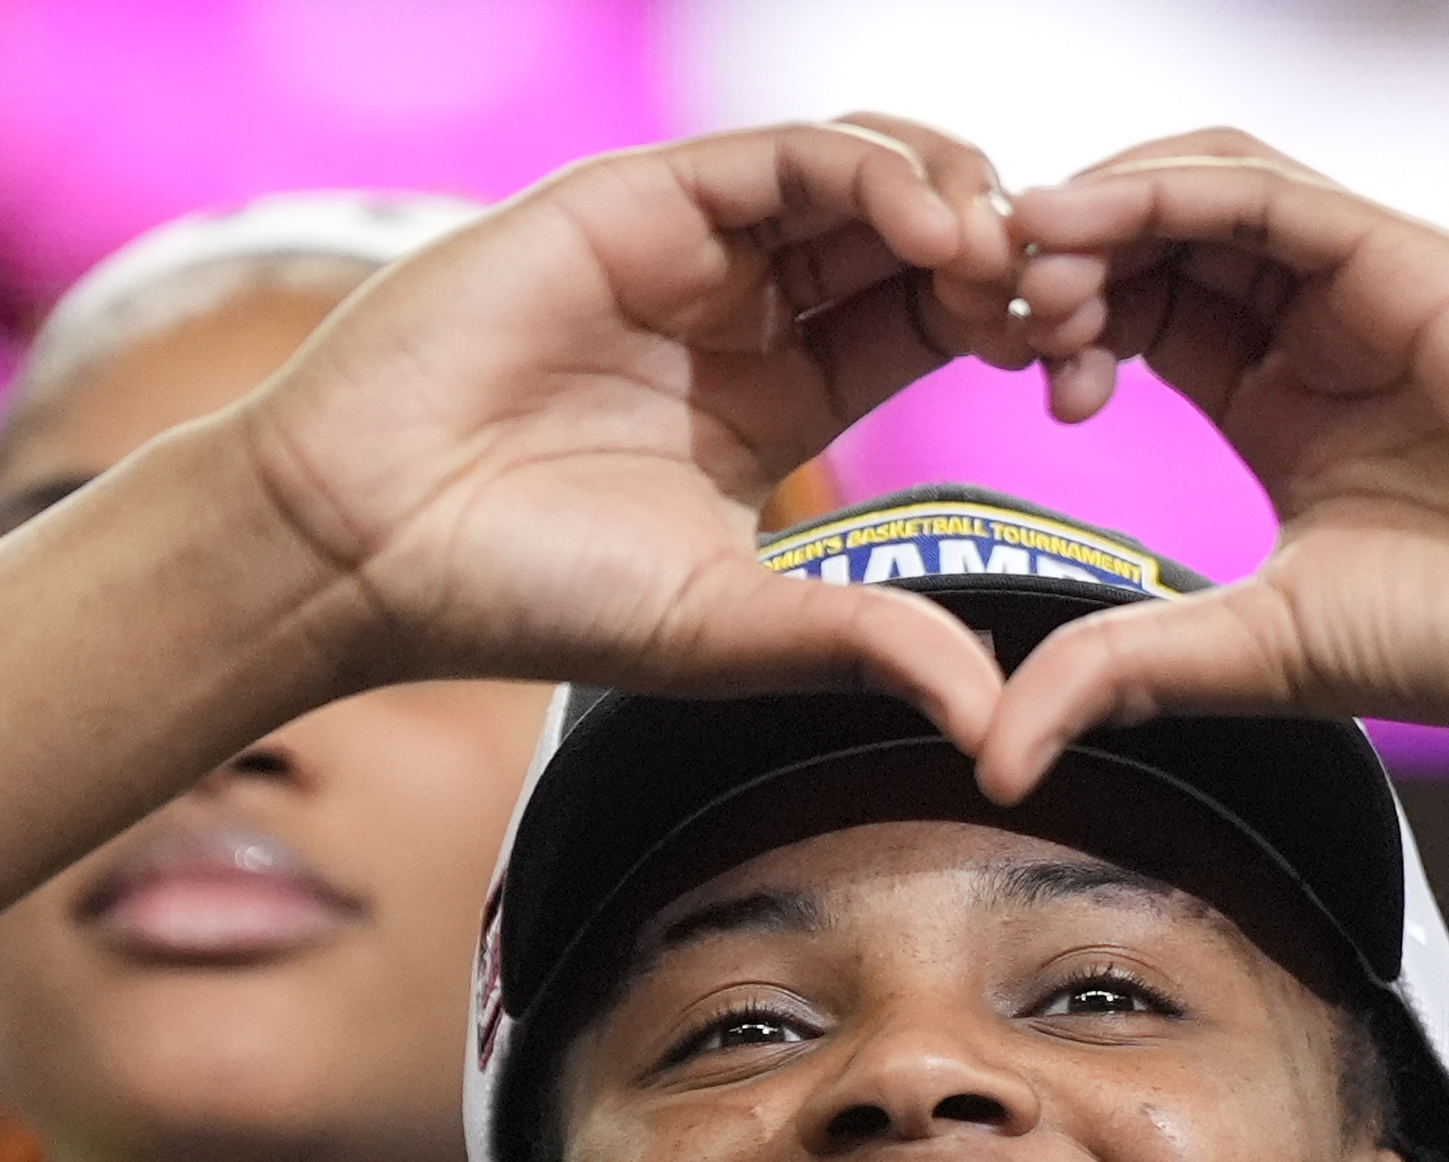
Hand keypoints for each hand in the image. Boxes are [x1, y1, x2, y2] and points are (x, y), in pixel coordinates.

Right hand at [238, 117, 1076, 751]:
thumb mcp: (730, 628)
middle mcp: (749, 303)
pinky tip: (935, 234)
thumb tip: (995, 722)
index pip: (935, 323)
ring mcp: (695, 240)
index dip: (1019, 330)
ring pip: (869, 170)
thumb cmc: (526, 594)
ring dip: (962, 200)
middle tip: (1074, 310)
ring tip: (1013, 266)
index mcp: (785, 390)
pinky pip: (784, 153)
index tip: (1080, 382)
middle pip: (922, 232)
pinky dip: (874, 176)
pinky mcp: (638, 194)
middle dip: (1015, 254)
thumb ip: (862, 642)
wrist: (369, 545)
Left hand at [979, 134, 1448, 791]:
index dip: (1062, 323)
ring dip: (1102, 208)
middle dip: (1063, 255)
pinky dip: (1168, 189)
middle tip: (997, 304)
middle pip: (1160, 234)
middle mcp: (1320, 326)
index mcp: (1279, 399)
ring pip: (1205, 187)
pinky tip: (1091, 221)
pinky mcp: (1414, 261)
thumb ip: (1118, 668)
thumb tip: (996, 749)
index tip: (1006, 374)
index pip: (1142, 310)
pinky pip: (1270, 191)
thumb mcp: (1249, 648)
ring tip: (1029, 257)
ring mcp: (1369, 283)